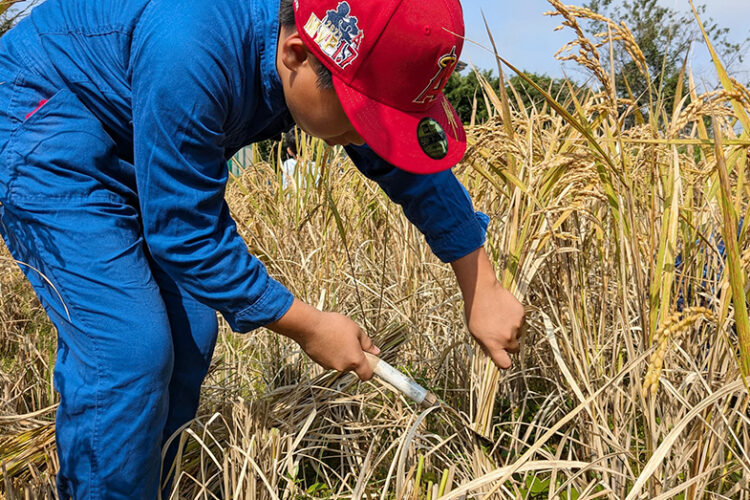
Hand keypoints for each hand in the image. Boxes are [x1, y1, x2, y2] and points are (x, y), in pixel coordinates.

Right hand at [266, 298, 379, 379]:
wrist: (308, 326)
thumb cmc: (334, 325)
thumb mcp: (355, 330)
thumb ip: (367, 343)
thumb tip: (376, 351)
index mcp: (355, 359)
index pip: (366, 374)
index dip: (370, 371)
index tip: (371, 363)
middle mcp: (343, 366)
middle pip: (353, 366)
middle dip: (353, 355)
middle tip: (350, 340)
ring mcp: (330, 366)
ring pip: (341, 362)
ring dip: (341, 353)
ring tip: (336, 337)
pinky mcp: (320, 363)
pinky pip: (330, 360)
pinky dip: (330, 353)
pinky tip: (327, 339)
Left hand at [451, 248, 525, 369]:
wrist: (482, 291)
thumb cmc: (475, 312)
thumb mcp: (475, 332)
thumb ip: (486, 346)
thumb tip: (491, 358)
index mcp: (494, 344)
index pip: (505, 363)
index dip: (505, 362)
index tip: (503, 358)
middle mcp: (506, 337)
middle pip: (514, 349)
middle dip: (509, 344)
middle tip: (500, 333)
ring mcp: (516, 326)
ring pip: (519, 334)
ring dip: (512, 330)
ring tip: (500, 318)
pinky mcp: (521, 315)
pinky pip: (521, 322)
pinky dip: (515, 319)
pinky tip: (505, 311)